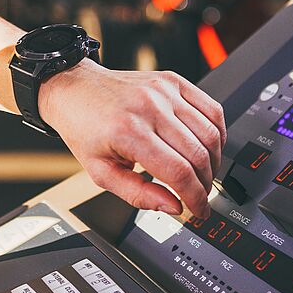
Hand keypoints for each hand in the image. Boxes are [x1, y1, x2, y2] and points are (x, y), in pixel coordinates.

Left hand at [39, 59, 225, 217]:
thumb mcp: (100, 172)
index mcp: (128, 132)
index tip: (198, 211)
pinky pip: (211, 108)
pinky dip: (218, 133)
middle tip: (201, 198)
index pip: (178, 172)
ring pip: (210, 133)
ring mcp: (163, 92)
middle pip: (198, 155)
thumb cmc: (84, 129)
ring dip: (214, 161)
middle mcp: (149, 108)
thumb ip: (137, 194)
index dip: (195, 197)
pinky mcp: (172, 81)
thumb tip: (173, 206)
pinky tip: (209, 148)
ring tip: (204, 176)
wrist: (75, 89)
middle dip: (205, 184)